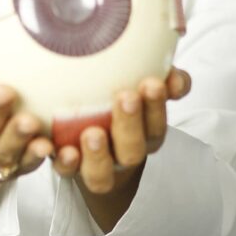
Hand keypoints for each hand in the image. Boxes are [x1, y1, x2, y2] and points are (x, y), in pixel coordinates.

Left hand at [53, 67, 191, 195]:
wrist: (88, 149)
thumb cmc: (112, 100)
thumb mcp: (134, 80)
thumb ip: (153, 71)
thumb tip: (171, 62)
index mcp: (145, 130)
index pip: (157, 121)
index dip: (158, 105)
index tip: (153, 82)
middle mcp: (124, 151)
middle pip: (134, 148)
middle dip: (131, 123)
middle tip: (126, 97)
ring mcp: (97, 166)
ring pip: (103, 171)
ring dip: (100, 153)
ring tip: (92, 133)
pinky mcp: (69, 170)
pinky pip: (67, 174)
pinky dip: (66, 164)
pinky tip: (63, 151)